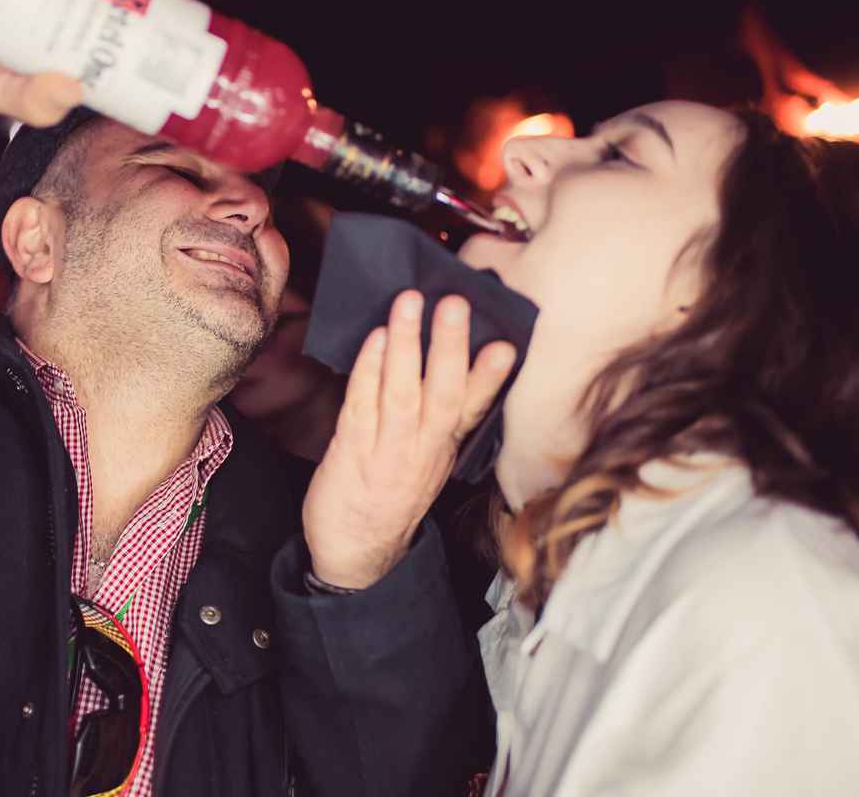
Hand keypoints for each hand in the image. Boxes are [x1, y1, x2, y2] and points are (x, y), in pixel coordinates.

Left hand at [302, 291, 515, 589]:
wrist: (356, 555)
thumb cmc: (390, 499)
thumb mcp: (429, 464)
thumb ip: (439, 421)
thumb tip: (452, 367)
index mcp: (443, 449)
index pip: (471, 409)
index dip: (489, 378)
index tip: (506, 346)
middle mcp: (421, 450)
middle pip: (440, 393)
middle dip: (448, 346)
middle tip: (455, 304)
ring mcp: (387, 451)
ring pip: (400, 391)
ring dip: (404, 344)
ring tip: (409, 304)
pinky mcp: (351, 452)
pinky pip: (362, 404)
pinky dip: (368, 369)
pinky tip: (373, 339)